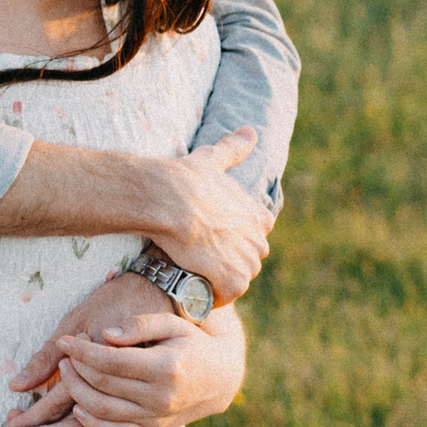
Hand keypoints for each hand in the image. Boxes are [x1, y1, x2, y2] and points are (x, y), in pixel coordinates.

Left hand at [54, 310, 244, 426]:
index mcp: (165, 367)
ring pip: (102, 412)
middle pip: (102, 386)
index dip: (81, 351)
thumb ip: (138, 325)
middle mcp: (161, 397)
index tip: (65, 340)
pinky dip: (91, 424)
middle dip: (75, 369)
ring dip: (76, 393)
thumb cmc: (189, 343)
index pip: (110, 361)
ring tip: (67, 373)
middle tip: (64, 354)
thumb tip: (104, 335)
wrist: (217, 378)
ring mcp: (156, 418)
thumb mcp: (170, 323)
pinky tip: (78, 407)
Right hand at [148, 127, 269, 303]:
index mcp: (258, 216)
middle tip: (197, 258)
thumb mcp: (212, 159)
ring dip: (217, 279)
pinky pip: (225, 296)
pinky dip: (209, 295)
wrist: (167, 200)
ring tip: (192, 272)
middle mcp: (259, 240)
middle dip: (226, 261)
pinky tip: (192, 286)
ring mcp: (247, 263)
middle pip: (246, 260)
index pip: (253, 235)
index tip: (212, 237)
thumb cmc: (185, 179)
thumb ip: (233, 149)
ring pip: (236, 279)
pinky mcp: (233, 281)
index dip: (232, 238)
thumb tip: (250, 131)